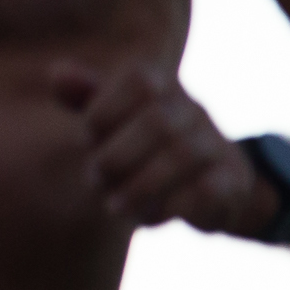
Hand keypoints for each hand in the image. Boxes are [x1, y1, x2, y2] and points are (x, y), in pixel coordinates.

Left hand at [51, 61, 267, 236]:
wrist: (215, 178)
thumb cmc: (147, 146)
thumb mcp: (115, 119)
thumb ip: (86, 98)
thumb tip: (57, 73)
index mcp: (164, 86)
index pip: (139, 81)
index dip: (106, 110)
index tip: (89, 136)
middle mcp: (193, 110)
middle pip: (158, 122)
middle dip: (118, 157)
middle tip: (96, 180)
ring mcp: (215, 144)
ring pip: (183, 156)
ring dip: (141, 187)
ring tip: (114, 207)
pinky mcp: (232, 182)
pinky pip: (210, 190)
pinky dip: (175, 206)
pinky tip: (152, 216)